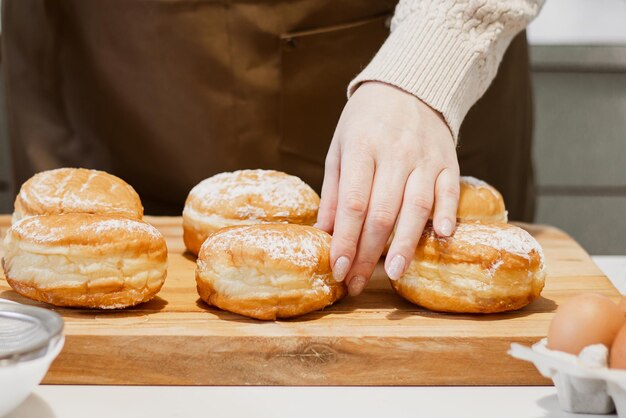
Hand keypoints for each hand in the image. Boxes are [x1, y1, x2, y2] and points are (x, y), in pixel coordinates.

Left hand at [316, 81, 459, 295]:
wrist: (408, 86)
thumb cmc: (366, 121)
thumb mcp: (340, 147)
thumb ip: (334, 190)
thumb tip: (324, 233)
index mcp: (361, 148)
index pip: (353, 204)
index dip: (345, 240)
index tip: (338, 269)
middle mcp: (394, 153)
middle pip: (382, 212)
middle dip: (368, 253)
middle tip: (357, 283)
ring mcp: (424, 157)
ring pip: (416, 206)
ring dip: (405, 243)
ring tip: (393, 274)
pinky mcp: (448, 160)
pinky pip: (450, 190)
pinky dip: (446, 213)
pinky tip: (441, 237)